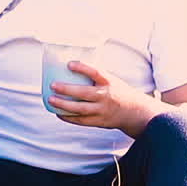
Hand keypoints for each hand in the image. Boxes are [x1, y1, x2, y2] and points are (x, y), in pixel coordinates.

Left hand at [48, 61, 162, 137]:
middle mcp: (106, 96)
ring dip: (63, 105)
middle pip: (84, 93)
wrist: (135, 112)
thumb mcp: (112, 80)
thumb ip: (96, 76)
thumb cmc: (119, 92)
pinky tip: (58, 112)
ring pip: (80, 109)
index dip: (82, 68)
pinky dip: (68, 117)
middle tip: (53, 85)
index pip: (96, 73)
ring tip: (51, 100)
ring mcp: (102, 110)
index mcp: (110, 82)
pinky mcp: (99, 122)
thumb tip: (72, 66)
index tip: (69, 64)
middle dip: (67, 89)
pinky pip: (81, 120)